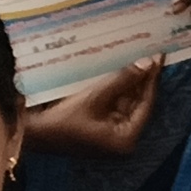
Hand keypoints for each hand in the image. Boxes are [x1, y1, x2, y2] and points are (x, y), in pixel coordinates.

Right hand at [22, 57, 162, 159]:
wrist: (32, 132)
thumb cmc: (61, 120)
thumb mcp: (95, 97)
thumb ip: (123, 80)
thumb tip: (147, 63)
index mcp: (126, 138)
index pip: (147, 104)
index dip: (152, 79)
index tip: (159, 57)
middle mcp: (122, 138)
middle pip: (138, 102)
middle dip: (142, 78)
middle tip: (149, 51)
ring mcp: (111, 131)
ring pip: (126, 100)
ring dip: (130, 79)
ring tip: (137, 53)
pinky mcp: (100, 125)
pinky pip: (113, 102)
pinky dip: (117, 87)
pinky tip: (120, 67)